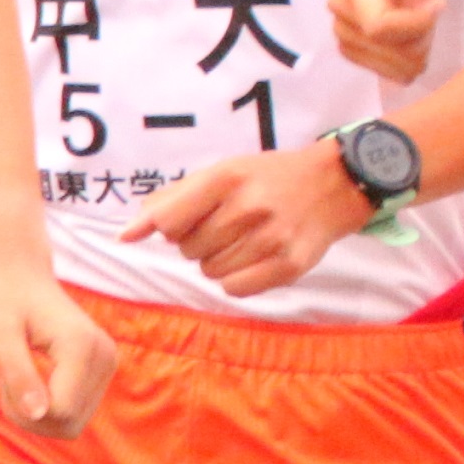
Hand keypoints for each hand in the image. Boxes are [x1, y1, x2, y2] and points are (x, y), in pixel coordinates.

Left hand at [0, 256, 112, 435]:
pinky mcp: (103, 369)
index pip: (59, 413)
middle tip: (8, 379)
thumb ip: (19, 375)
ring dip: (38, 411)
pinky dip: (48, 404)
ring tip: (21, 375)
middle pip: (69, 424)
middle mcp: (105, 357)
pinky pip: (75, 410)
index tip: (2, 376)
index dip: (22, 409)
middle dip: (29, 415)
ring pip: (73, 422)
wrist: (20, 274)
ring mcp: (108, 364)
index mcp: (82, 348)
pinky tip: (35, 376)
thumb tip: (39, 416)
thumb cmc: (2, 300)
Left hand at [130, 140, 371, 300]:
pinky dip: (237, 280)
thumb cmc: (268, 177)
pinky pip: (235, 290)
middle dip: (198, 242)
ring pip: (210, 272)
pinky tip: (255, 260)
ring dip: (218, 261)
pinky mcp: (290, 265)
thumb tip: (126, 236)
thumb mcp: (222, 173)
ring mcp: (272, 239)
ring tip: (245, 241)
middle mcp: (250, 207)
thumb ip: (171, 200)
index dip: (169, 228)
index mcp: (227, 179)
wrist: (337, 183)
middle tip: (228, 226)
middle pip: (187, 250)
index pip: (168, 222)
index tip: (187, 221)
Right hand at [334, 0, 457, 81]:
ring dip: (411, 54)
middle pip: (378, 45)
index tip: (440, 4)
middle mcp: (340, 2)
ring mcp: (343, 23)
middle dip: (416, 38)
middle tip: (434, 12)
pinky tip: (420, 50)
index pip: (377, 24)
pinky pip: (374, 68)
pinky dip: (401, 66)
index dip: (415, 25)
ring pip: (375, 61)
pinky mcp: (353, 41)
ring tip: (427, 27)